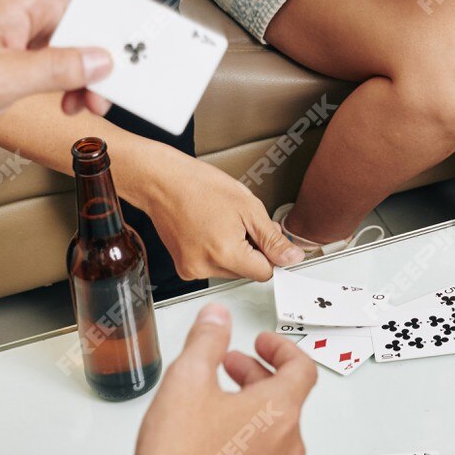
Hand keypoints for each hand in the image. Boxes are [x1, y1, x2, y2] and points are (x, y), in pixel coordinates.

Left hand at [0, 0, 164, 126]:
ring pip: (83, 36)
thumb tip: (101, 60)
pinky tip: (70, 103)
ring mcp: (28, 25)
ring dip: (95, 69)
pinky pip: (67, 57)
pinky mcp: (25, 47)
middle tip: (126, 69)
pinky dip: (76, 81)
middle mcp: (28, 2)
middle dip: (114, 39)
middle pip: (91, 2)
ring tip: (91, 101)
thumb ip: (52, 69)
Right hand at [124, 302, 314, 454]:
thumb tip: (217, 316)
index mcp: (279, 412)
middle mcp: (286, 449)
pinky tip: (211, 450)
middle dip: (257, 377)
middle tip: (229, 368)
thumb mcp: (186, 381)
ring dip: (250, 416)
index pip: (302, 368)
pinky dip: (243, 451)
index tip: (263, 342)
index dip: (283, 348)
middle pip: (285, 402)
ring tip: (213, 409)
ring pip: (273, 437)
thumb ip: (206, 340)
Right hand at [126, 142, 305, 278]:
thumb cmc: (200, 186)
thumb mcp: (248, 207)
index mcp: (225, 253)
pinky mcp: (183, 268)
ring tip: (221, 224)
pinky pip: (213, 267)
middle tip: (240, 223)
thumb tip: (291, 258)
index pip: (265, 273)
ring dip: (234, 252)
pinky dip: (216, 252)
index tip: (267, 238)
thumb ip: (272, 238)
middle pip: (247, 272)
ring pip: (231, 270)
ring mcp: (191, 270)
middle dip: (251, 251)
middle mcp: (205, 267)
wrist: (162, 182)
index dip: (270, 253)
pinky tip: (209, 230)